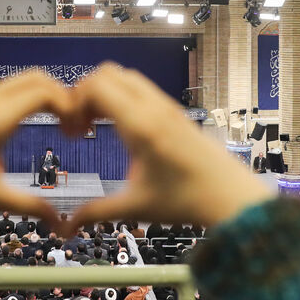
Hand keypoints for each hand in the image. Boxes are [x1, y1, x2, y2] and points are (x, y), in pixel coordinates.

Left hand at [0, 72, 77, 228]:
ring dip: (45, 96)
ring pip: (23, 81)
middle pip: (37, 78)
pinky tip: (34, 123)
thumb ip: (32, 207)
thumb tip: (62, 226)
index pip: (44, 93)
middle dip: (62, 96)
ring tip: (59, 125)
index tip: (75, 133)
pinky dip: (28, 97)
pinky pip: (9, 88)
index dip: (68, 106)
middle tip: (73, 126)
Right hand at [65, 64, 271, 232]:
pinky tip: (122, 131)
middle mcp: (154, 108)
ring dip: (106, 94)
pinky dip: (123, 98)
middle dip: (86, 93)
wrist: (233, 198)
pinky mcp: (176, 112)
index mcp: (140, 126)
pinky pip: (142, 90)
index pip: (96, 86)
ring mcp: (167, 106)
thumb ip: (96, 213)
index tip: (72, 129)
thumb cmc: (187, 201)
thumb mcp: (136, 207)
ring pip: (126, 78)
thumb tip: (66, 226)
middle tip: (81, 124)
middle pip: (108, 73)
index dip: (74, 101)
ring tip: (98, 126)